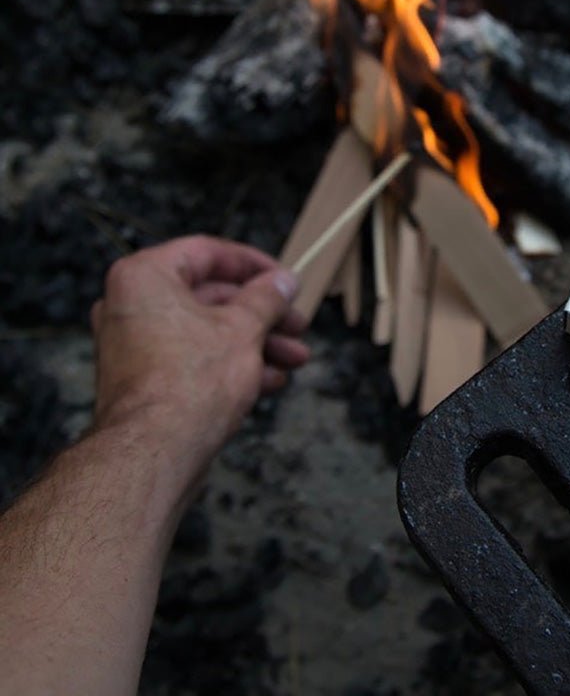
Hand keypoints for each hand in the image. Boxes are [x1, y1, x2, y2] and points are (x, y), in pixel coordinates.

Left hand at [90, 235, 309, 485]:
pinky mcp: (145, 381)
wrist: (154, 455)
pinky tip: (270, 382)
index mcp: (145, 278)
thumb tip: (285, 279)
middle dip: (263, 314)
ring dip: (256, 343)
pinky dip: (231, 365)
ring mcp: (135, 346)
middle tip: (298, 324)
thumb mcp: (244, 328)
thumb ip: (267, 297)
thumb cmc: (191, 382)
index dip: (253, 264)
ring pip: (207, 332)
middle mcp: (132, 306)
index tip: (285, 279)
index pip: (206, 253)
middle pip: (211, 296)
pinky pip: (194, 360)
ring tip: (295, 359)